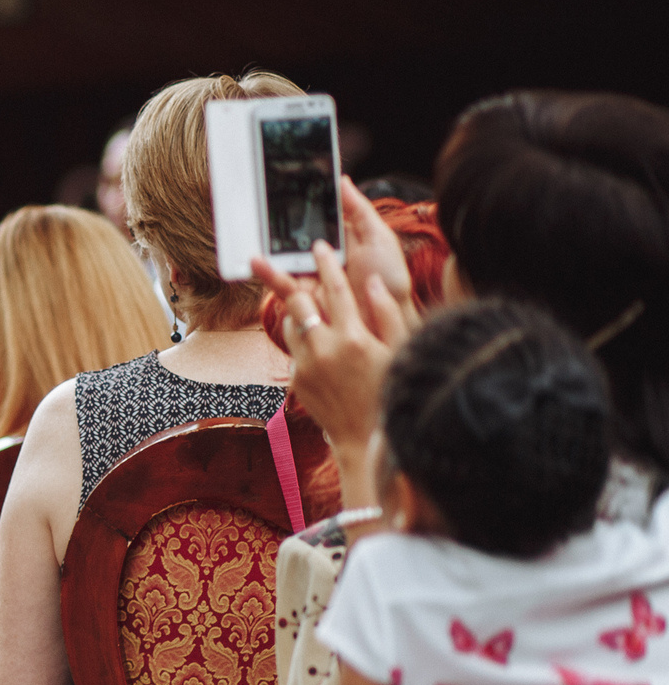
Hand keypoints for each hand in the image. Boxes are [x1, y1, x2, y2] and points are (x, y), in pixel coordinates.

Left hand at [253, 236, 397, 475]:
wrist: (366, 438)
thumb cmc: (392, 391)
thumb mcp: (400, 351)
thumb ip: (386, 314)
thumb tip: (371, 282)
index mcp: (354, 338)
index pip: (336, 290)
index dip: (326, 265)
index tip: (319, 246)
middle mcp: (325, 349)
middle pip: (299, 302)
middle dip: (291, 279)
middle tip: (284, 263)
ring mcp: (306, 365)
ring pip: (291, 324)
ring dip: (296, 311)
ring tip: (304, 303)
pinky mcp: (296, 379)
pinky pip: (295, 349)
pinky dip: (303, 339)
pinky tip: (318, 341)